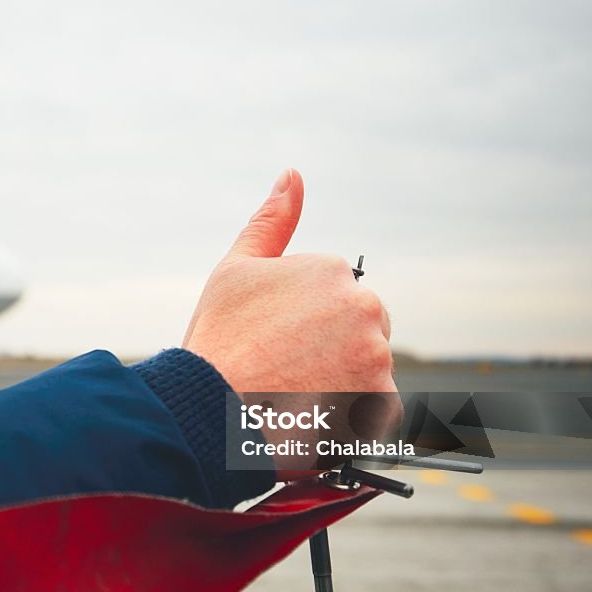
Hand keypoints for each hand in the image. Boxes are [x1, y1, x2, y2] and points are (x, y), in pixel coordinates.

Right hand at [182, 169, 397, 476]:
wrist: (211, 414)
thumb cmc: (217, 342)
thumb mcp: (235, 270)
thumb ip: (271, 222)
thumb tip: (292, 175)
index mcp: (332, 271)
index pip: (334, 299)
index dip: (300, 326)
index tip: (271, 344)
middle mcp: (363, 307)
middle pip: (359, 331)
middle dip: (330, 350)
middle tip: (284, 373)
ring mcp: (375, 356)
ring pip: (366, 368)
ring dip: (341, 383)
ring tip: (294, 397)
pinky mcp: (380, 402)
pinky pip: (375, 408)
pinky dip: (351, 415)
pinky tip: (312, 415)